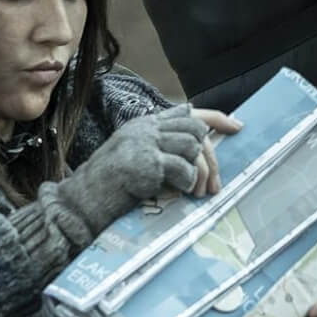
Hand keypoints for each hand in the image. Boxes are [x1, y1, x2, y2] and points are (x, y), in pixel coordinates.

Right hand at [56, 105, 242, 239]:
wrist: (78, 203)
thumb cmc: (106, 188)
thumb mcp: (135, 158)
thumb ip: (160, 146)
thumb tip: (195, 142)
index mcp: (143, 124)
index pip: (188, 113)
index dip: (217, 119)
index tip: (238, 127)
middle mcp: (145, 128)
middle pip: (196, 130)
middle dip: (211, 158)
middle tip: (212, 187)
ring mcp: (145, 142)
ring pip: (193, 147)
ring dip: (200, 173)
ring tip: (195, 193)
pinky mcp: (146, 162)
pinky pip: (183, 168)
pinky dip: (187, 183)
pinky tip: (180, 194)